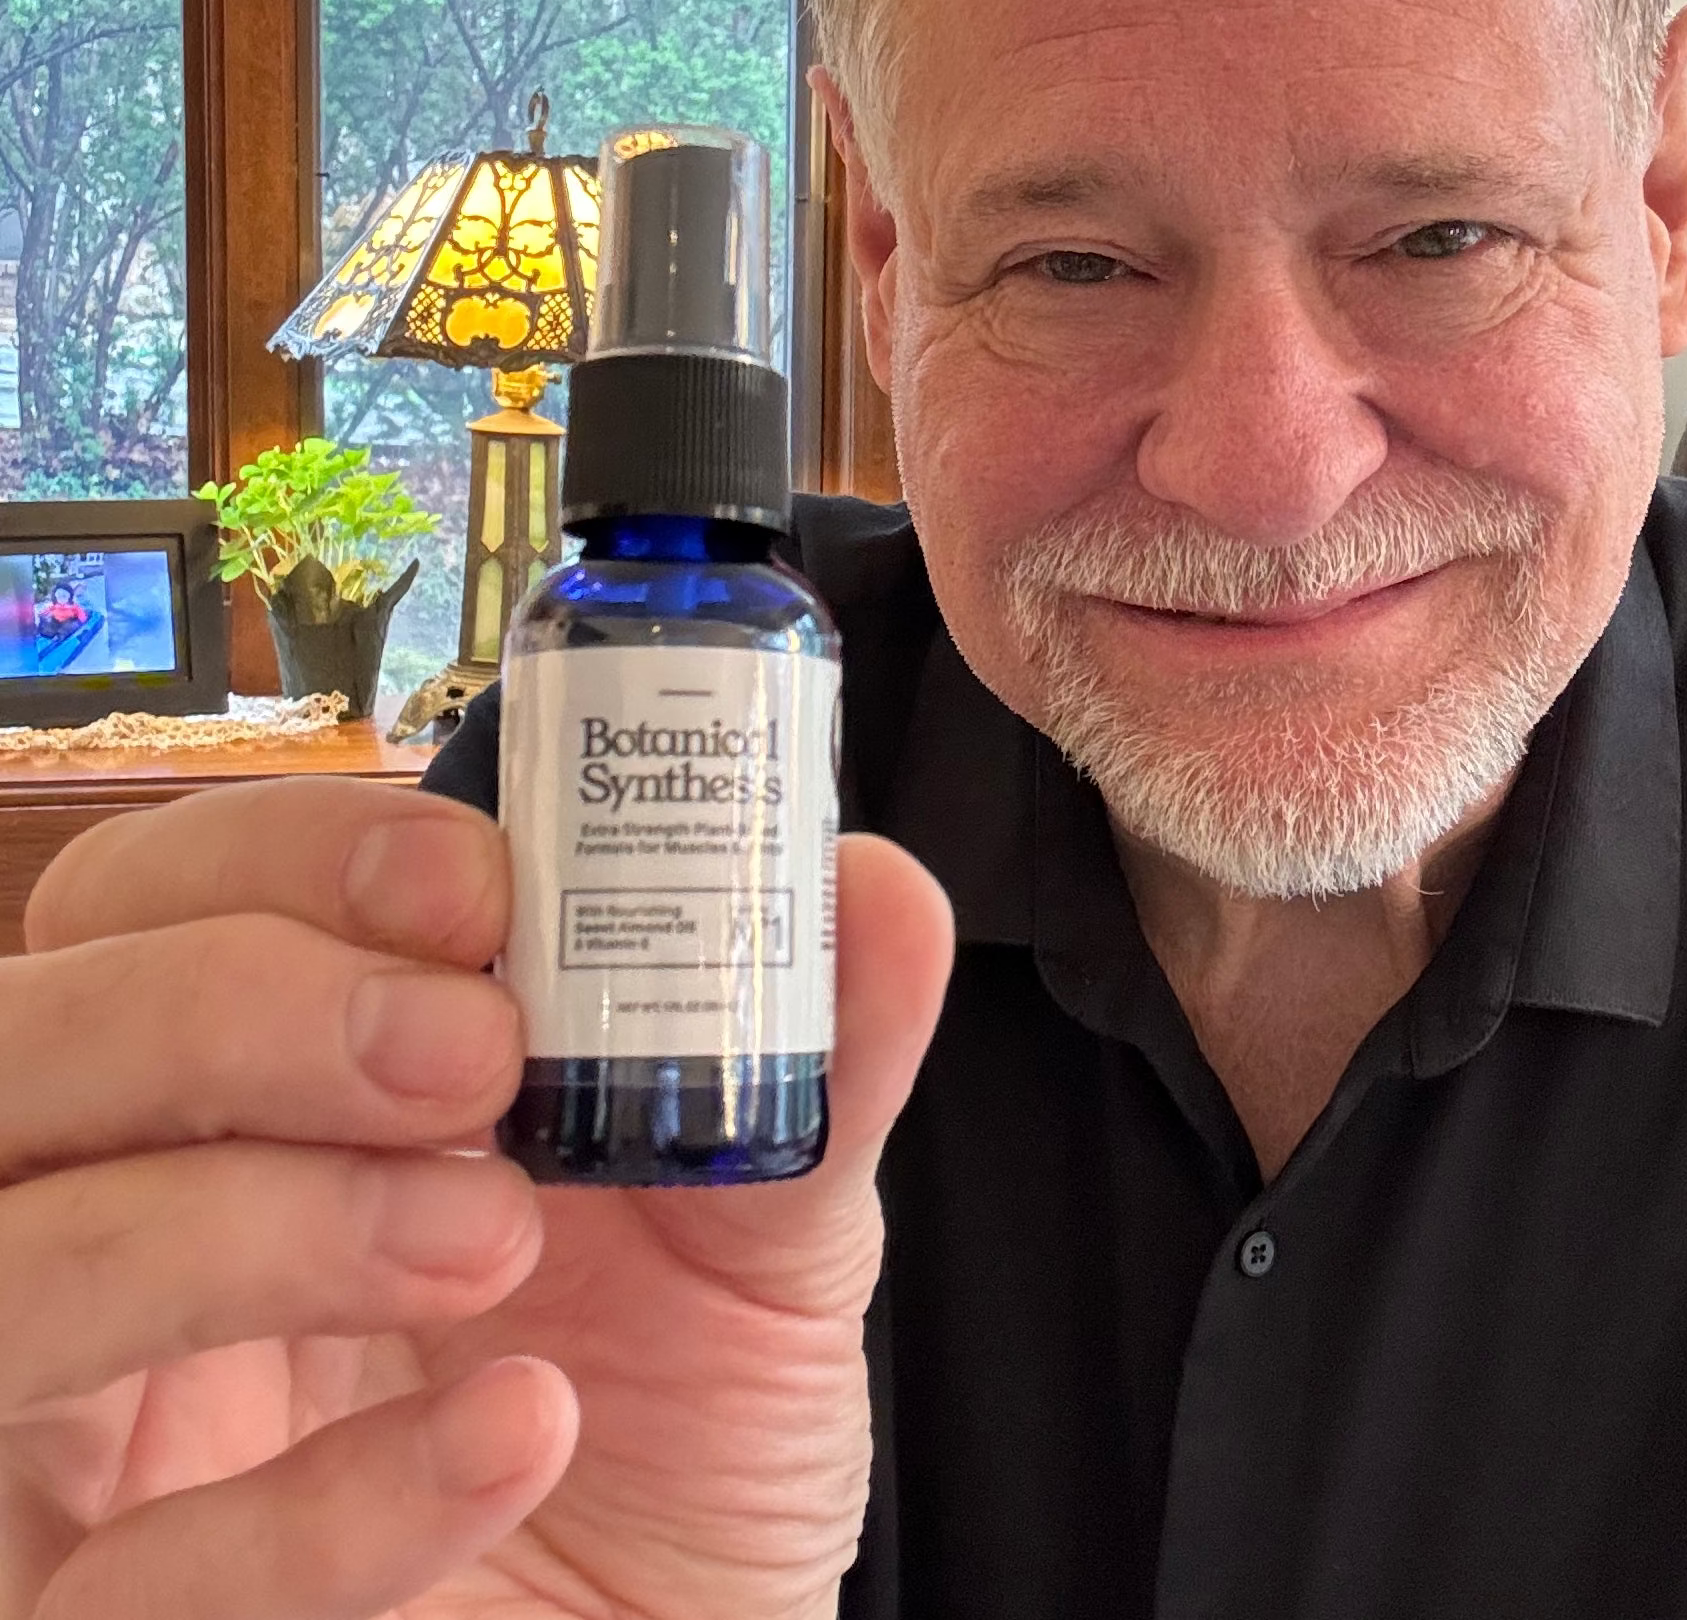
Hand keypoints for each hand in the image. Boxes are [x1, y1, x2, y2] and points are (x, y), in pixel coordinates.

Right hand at [0, 777, 953, 1618]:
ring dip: (246, 1223)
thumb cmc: (677, 1453)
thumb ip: (809, 1063)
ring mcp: (80, 1459)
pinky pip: (116, 1586)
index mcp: (259, 1105)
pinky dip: (314, 1508)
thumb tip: (879, 890)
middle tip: (471, 1053)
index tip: (474, 885)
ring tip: (492, 1235)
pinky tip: (515, 1433)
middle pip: (15, 1049)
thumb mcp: (766, 1244)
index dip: (284, 860)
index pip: (153, 902)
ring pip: (0, 1274)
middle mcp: (123, 1244)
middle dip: (230, 1004)